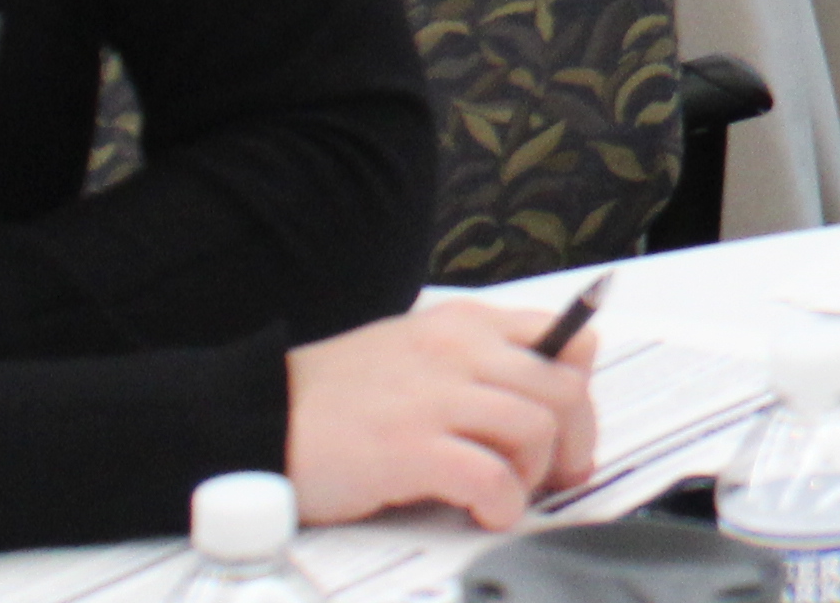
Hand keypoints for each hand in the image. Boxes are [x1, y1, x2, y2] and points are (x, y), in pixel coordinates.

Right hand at [281, 300, 601, 530]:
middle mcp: (459, 350)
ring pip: (537, 428)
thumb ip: (475, 362)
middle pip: (565, 388)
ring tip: (508, 495)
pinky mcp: (410, 448)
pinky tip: (485, 515)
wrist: (258, 417)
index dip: (581, 387)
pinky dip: (502, 504)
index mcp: (465, 324)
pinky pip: (490, 476)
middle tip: (557, 476)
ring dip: (535, 475)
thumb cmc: (336, 396)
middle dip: (575, 440)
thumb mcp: (416, 351)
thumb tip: (541, 393)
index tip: (569, 425)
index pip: (567, 337)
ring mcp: (435, 397)